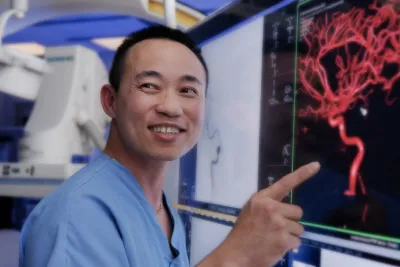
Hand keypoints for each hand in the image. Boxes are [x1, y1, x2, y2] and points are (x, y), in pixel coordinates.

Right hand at [201, 162, 319, 266]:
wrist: (236, 254)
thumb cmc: (242, 233)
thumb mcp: (250, 211)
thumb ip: (266, 205)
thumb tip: (284, 207)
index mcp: (262, 198)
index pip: (285, 183)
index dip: (303, 173)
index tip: (316, 165)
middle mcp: (271, 208)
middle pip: (297, 211)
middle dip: (290, 220)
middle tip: (275, 228)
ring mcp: (278, 223)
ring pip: (299, 228)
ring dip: (290, 235)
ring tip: (273, 239)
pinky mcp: (284, 239)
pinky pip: (297, 241)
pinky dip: (289, 246)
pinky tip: (275, 247)